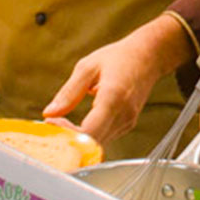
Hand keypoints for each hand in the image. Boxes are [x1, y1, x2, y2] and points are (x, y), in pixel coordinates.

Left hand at [43, 15, 188, 144]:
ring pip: (98, 144)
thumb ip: (68, 92)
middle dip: (68, 138)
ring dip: (77, 138)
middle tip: (53, 124)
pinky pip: (105, 138)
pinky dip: (88, 135)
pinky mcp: (128, 124)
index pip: (88, 132)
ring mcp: (128, 121)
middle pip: (92, 143)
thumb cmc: (119, 57)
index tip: (52, 122)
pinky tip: (78, 123)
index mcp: (113, 97)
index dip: (67, 133)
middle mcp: (123, 114)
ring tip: (62, 122)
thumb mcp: (88, 67)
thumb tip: (49, 113)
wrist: (150, 55)